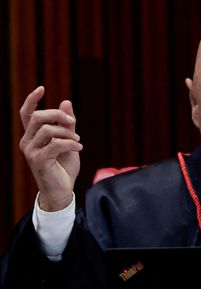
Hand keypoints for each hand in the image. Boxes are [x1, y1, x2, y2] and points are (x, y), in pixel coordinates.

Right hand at [19, 86, 82, 210]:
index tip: (42, 88)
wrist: (62, 192)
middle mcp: (27, 142)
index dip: (32, 100)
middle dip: (57, 115)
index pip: (26, 113)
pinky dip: (70, 144)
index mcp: (31, 136)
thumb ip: (66, 124)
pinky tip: (79, 148)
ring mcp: (30, 151)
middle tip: (72, 122)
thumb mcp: (68, 142)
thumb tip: (66, 102)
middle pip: (38, 117)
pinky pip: (55, 144)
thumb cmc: (63, 168)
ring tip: (77, 142)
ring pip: (47, 129)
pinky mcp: (38, 160)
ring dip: (66, 133)